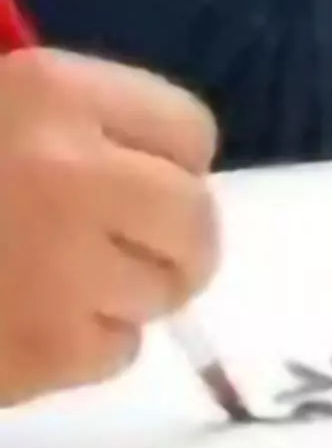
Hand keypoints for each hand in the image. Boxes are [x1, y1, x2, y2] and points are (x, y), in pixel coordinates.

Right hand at [0, 53, 221, 406]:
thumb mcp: (1, 119)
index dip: (162, 163)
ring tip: (36, 284)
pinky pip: (115, 352)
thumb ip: (75, 132)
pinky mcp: (44, 352)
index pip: (190, 131)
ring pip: (162, 292)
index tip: (122, 179)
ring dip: (117, 295)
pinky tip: (15, 323)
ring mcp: (62, 270)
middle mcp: (70, 175)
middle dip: (166, 240)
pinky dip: (76, 348)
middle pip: (195, 218)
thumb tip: (167, 175)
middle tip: (109, 249)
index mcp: (51, 94)